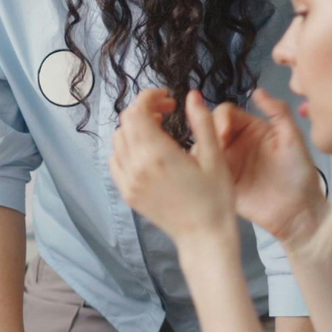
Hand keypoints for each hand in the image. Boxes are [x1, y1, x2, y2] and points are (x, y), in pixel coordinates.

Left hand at [110, 89, 238, 248]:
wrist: (204, 237)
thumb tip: (192, 95)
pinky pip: (115, 161)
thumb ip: (202, 122)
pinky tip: (147, 150)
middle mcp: (136, 166)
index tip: (168, 98)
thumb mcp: (214, 157)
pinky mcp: (127, 193)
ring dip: (135, 127)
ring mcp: (128, 181)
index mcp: (158, 154)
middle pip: (126, 122)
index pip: (137, 112)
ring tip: (160, 129)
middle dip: (145, 109)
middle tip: (168, 111)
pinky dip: (126, 148)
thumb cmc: (216, 198)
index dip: (149, 97)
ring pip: (118, 140)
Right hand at [211, 90, 325, 250]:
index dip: (220, 118)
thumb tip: (257, 91)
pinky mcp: (218, 180)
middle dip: (205, 133)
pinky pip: (201, 169)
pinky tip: (200, 172)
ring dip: (198, 149)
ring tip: (204, 161)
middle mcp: (235, 142)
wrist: (296, 212)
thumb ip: (279, 112)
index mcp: (252, 128)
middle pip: (208, 128)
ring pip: (201, 147)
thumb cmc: (299, 175)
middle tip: (212, 147)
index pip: (226, 113)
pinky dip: (196, 167)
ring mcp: (225, 162)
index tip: (223, 132)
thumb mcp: (293, 139)